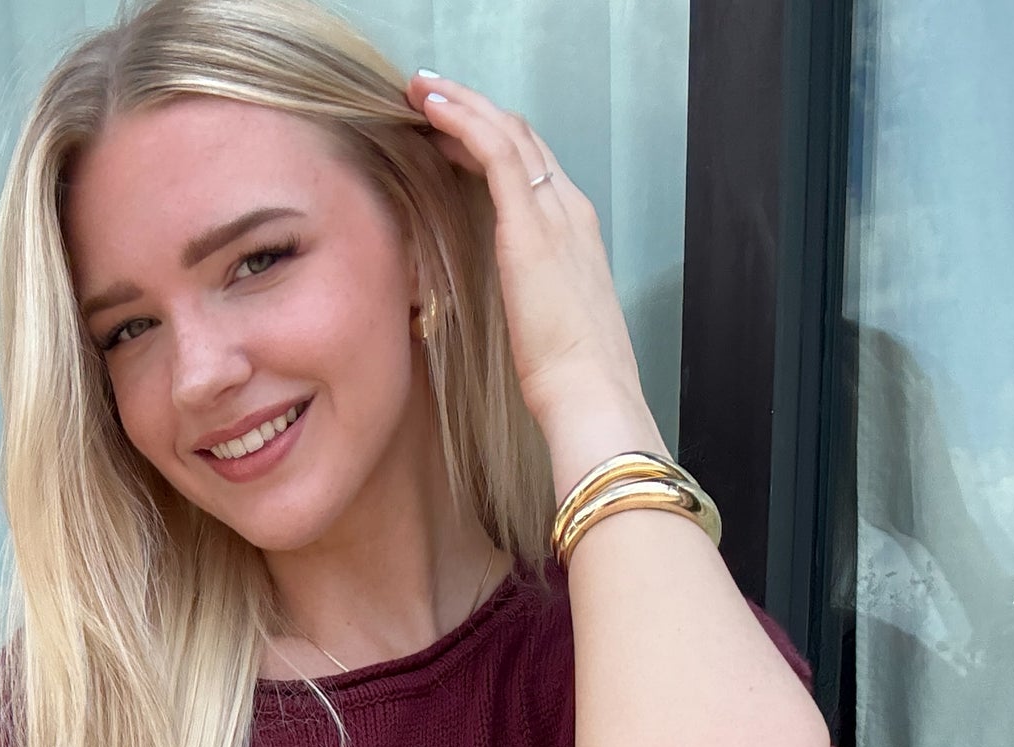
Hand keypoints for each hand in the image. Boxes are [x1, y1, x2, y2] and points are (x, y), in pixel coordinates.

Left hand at [405, 71, 652, 437]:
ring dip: (462, 102)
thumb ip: (528, 297)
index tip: (450, 132)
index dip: (491, 140)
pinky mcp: (530, 225)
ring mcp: (554, 212)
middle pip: (521, 138)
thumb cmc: (569, 377)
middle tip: (429, 94)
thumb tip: (506, 304)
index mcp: (575, 234)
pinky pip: (495, 151)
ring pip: (507, 132)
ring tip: (422, 88)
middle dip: (474, 109)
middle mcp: (569, 210)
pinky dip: (462, 121)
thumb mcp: (546, 325)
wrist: (591, 392)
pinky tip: (432, 109)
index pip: (532, 166)